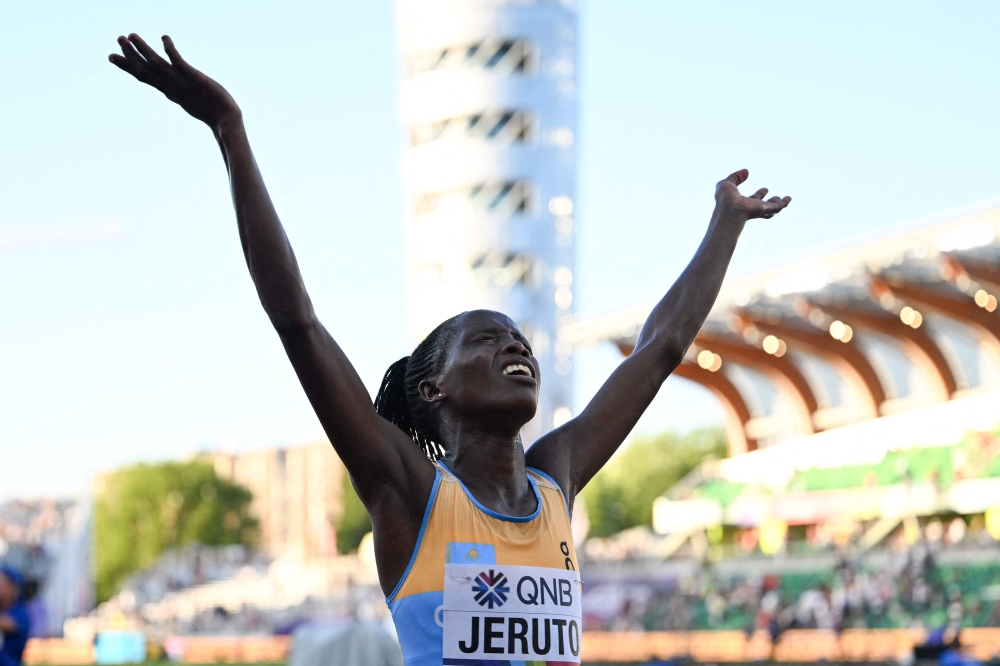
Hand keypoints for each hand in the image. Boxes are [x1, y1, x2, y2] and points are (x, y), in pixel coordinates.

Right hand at [109, 34, 240, 130]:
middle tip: (118, 38)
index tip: (112, 57)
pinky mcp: (193, 78)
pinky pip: (178, 61)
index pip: (144, 77)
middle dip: (130, 55)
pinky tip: (165, 38)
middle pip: (145, 70)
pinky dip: (170, 50)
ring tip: (130, 35)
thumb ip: (179, 95)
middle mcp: (171, 87)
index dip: (127, 66)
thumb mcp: (190, 102)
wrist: (226, 122)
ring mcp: (181, 82)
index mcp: (169, 91)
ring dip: (142, 49)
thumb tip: (170, 94)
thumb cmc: (213, 113)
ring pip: (156, 64)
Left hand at [715, 169, 790, 219]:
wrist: (730, 209)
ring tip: (785, 199)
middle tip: (772, 195)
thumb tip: (746, 172)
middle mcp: (751, 208)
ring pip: (771, 209)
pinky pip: (777, 207)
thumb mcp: (727, 183)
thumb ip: (736, 177)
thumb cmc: (725, 199)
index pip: (752, 200)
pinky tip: (788, 199)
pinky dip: (783, 203)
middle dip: (767, 201)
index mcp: (742, 204)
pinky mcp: (764, 210)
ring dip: (777, 203)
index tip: (764, 190)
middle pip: (762, 206)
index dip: (757, 195)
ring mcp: (758, 210)